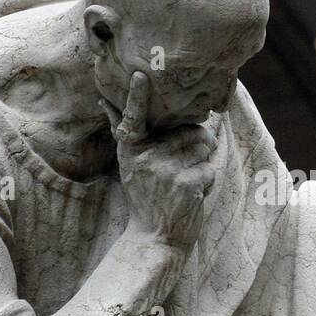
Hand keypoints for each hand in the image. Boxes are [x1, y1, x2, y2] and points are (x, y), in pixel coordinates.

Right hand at [101, 72, 217, 249]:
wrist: (155, 239)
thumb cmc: (145, 197)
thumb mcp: (130, 164)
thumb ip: (124, 132)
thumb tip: (104, 101)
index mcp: (132, 150)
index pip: (134, 119)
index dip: (137, 97)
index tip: (140, 76)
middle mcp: (146, 158)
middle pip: (191, 131)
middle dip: (197, 147)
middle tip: (181, 169)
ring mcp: (167, 171)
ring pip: (203, 148)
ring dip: (201, 165)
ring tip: (184, 182)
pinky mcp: (187, 184)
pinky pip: (210, 169)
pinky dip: (206, 183)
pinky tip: (190, 195)